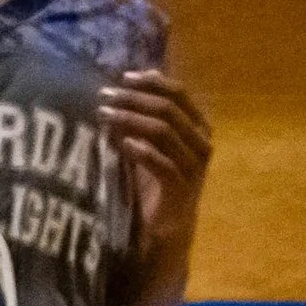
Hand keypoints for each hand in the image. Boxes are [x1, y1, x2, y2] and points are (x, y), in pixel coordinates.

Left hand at [100, 70, 211, 246]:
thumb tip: (137, 77)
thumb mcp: (149, 143)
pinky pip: (163, 165)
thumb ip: (147, 114)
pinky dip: (142, 151)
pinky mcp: (182, 190)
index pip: (179, 94)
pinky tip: (122, 144)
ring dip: (130, 120)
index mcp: (197, 128)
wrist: (164, 229)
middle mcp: (201, 144)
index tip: (123, 77)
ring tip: (104, 116)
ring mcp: (194, 168)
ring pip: (164, 132)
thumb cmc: (154, 183)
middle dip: (134, 99)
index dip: (152, 82)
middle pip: (169, 110)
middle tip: (105, 96)